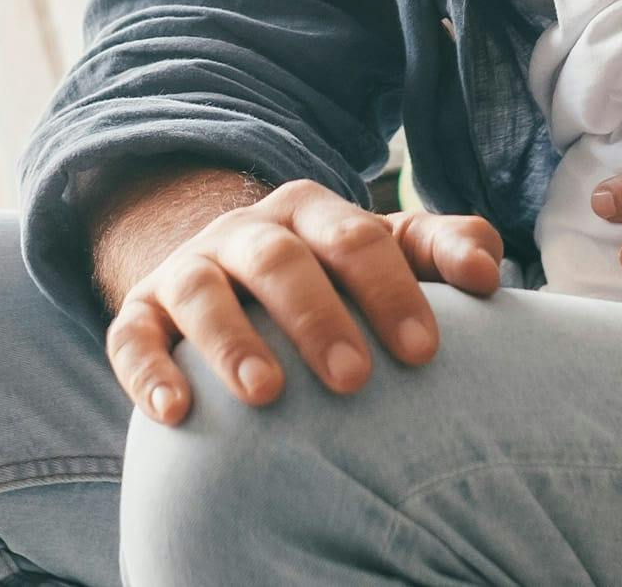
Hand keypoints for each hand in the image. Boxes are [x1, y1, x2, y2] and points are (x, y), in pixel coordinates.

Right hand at [105, 179, 502, 421]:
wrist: (226, 269)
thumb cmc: (327, 273)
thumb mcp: (382, 250)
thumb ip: (439, 248)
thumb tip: (489, 266)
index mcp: (311, 212)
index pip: (356, 239)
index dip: (391, 290)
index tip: (425, 350)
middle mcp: (246, 232)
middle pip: (280, 262)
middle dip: (317, 318)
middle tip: (355, 379)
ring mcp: (189, 268)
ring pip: (202, 292)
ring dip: (232, 340)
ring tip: (267, 394)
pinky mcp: (139, 310)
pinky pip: (131, 334)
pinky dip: (148, 370)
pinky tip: (176, 410)